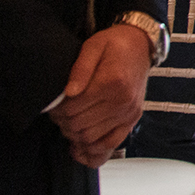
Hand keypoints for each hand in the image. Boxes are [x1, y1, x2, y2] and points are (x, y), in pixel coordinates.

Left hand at [50, 25, 151, 166]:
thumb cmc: (115, 45)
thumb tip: (69, 92)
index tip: (54, 104)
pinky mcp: (132, 120)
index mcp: (112, 82)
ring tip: (70, 122)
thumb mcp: (93, 46)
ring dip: (74, 135)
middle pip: (80, 126)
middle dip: (63, 122)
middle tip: (58, 113)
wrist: (141, 46)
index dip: (57, 109)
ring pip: (91, 138)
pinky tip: (82, 144)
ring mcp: (129, 113)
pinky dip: (94, 150)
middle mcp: (123, 101)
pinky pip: (111, 144)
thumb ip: (79, 69)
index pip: (73, 108)